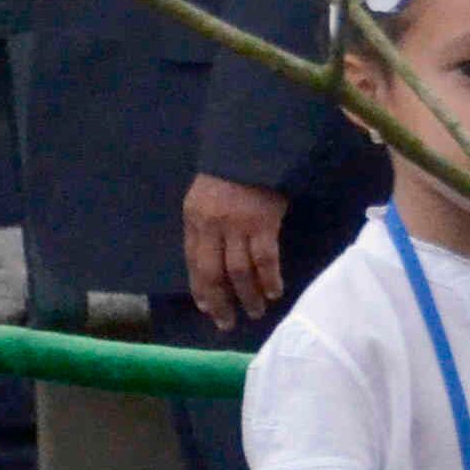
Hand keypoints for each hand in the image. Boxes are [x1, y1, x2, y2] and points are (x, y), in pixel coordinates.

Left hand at [183, 175, 290, 327]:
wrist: (254, 147)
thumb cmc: (229, 173)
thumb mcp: (204, 197)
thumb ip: (205, 226)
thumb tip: (212, 260)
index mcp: (194, 219)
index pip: (194, 262)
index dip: (201, 289)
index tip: (208, 308)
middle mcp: (212, 226)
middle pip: (214, 273)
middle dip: (221, 301)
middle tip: (227, 323)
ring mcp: (238, 226)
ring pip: (240, 271)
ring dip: (248, 295)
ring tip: (256, 312)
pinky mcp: (264, 223)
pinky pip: (266, 258)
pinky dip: (270, 278)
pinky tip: (275, 291)